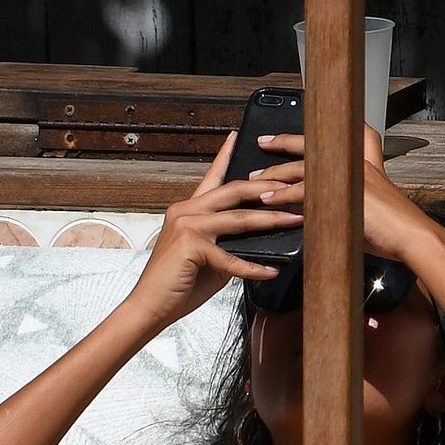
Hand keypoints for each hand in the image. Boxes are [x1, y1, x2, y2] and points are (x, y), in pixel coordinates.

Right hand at [120, 130, 304, 331]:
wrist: (149, 307)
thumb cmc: (177, 285)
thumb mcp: (208, 258)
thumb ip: (228, 242)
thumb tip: (260, 240)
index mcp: (187, 210)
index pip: (211, 176)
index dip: (225, 155)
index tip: (237, 136)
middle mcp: (186, 211)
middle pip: (234, 190)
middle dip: (269, 186)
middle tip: (296, 184)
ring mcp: (187, 227)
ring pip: (239, 218)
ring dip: (272, 219)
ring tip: (296, 219)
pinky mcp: (190, 247)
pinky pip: (231, 258)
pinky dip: (253, 267)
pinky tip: (271, 271)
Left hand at [245, 124, 437, 261]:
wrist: (411, 236)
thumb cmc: (395, 229)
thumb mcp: (368, 210)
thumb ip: (345, 205)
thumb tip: (320, 213)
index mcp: (368, 164)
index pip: (344, 135)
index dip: (326, 127)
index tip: (307, 122)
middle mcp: (357, 163)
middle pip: (314, 144)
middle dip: (285, 142)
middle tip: (264, 141)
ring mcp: (347, 175)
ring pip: (301, 168)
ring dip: (274, 173)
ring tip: (254, 178)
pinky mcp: (338, 192)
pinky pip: (301, 191)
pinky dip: (281, 195)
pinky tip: (267, 198)